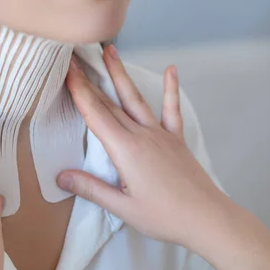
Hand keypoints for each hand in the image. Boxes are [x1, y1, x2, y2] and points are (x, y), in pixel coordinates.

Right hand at [59, 45, 269, 269]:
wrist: (208, 219)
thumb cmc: (164, 216)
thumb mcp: (122, 207)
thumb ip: (91, 189)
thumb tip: (60, 176)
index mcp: (125, 149)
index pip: (95, 114)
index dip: (79, 91)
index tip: (67, 70)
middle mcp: (141, 134)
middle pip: (110, 102)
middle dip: (90, 78)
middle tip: (76, 56)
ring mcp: (160, 134)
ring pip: (135, 99)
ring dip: (121, 74)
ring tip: (110, 50)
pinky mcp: (176, 139)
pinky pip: (171, 110)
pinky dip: (170, 89)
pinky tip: (172, 70)